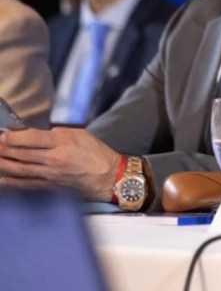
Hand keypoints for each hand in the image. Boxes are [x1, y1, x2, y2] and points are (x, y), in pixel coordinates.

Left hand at [0, 127, 120, 200]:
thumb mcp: (80, 134)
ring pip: (19, 169)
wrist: (109, 176)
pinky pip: (25, 184)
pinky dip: (11, 182)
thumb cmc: (96, 153)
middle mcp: (54, 159)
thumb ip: (56, 134)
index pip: (30, 138)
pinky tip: (2, 179)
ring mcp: (50, 175)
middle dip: (2, 149)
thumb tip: (34, 134)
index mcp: (63, 142)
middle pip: (21, 154)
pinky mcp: (50, 187)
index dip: (12, 137)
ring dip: (2, 164)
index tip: (1, 135)